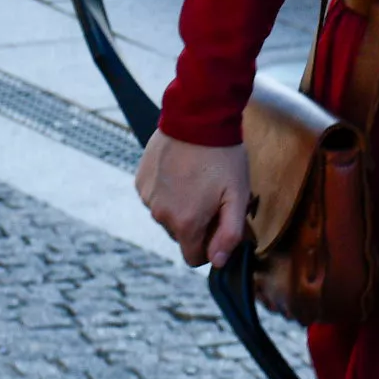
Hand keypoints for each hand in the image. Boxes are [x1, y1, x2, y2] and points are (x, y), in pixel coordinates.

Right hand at [135, 132, 251, 268]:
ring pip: (167, 215)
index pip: (194, 258)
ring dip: (180, 205)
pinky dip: (167, 189)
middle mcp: (161, 215)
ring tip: (196, 179)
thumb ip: (229, 235)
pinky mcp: (140, 180)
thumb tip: (218, 261)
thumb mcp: (237, 196)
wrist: (197, 117)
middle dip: (195, 223)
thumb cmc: (222, 156)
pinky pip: (155, 196)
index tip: (218, 223)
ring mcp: (147, 196)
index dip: (210, 245)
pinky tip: (181, 170)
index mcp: (185, 223)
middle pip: (180, 235)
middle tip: (211, 196)